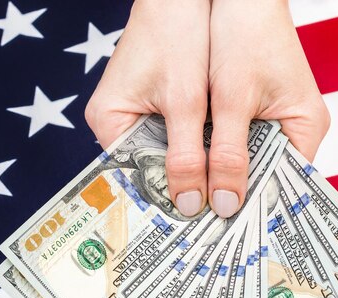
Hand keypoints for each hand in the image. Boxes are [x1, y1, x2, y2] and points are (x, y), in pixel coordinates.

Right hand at [85, 0, 209, 216]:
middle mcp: (118, 124)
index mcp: (110, 123)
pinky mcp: (155, 107)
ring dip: (196, 167)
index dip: (170, 203)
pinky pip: (176, 138)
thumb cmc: (176, 32)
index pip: (137, 180)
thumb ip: (192, 157)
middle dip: (188, 188)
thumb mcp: (187, 100)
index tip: (201, 225)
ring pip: (168, 157)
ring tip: (227, 191)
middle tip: (222, 215)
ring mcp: (136, 115)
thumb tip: (196, 207)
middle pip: (154, 171)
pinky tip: (223, 158)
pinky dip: (199, 147)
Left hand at [207, 0, 329, 216]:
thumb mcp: (231, 98)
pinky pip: (238, 144)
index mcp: (306, 128)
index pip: (285, 188)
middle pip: (265, 178)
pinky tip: (193, 167)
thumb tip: (219, 206)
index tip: (223, 235)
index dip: (253, 212)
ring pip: (249, 163)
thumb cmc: (245, 33)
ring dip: (222, 176)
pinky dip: (216, 154)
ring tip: (192, 202)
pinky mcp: (257, 112)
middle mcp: (296, 129)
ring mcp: (277, 121)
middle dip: (232, 197)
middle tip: (198, 225)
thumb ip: (223, 155)